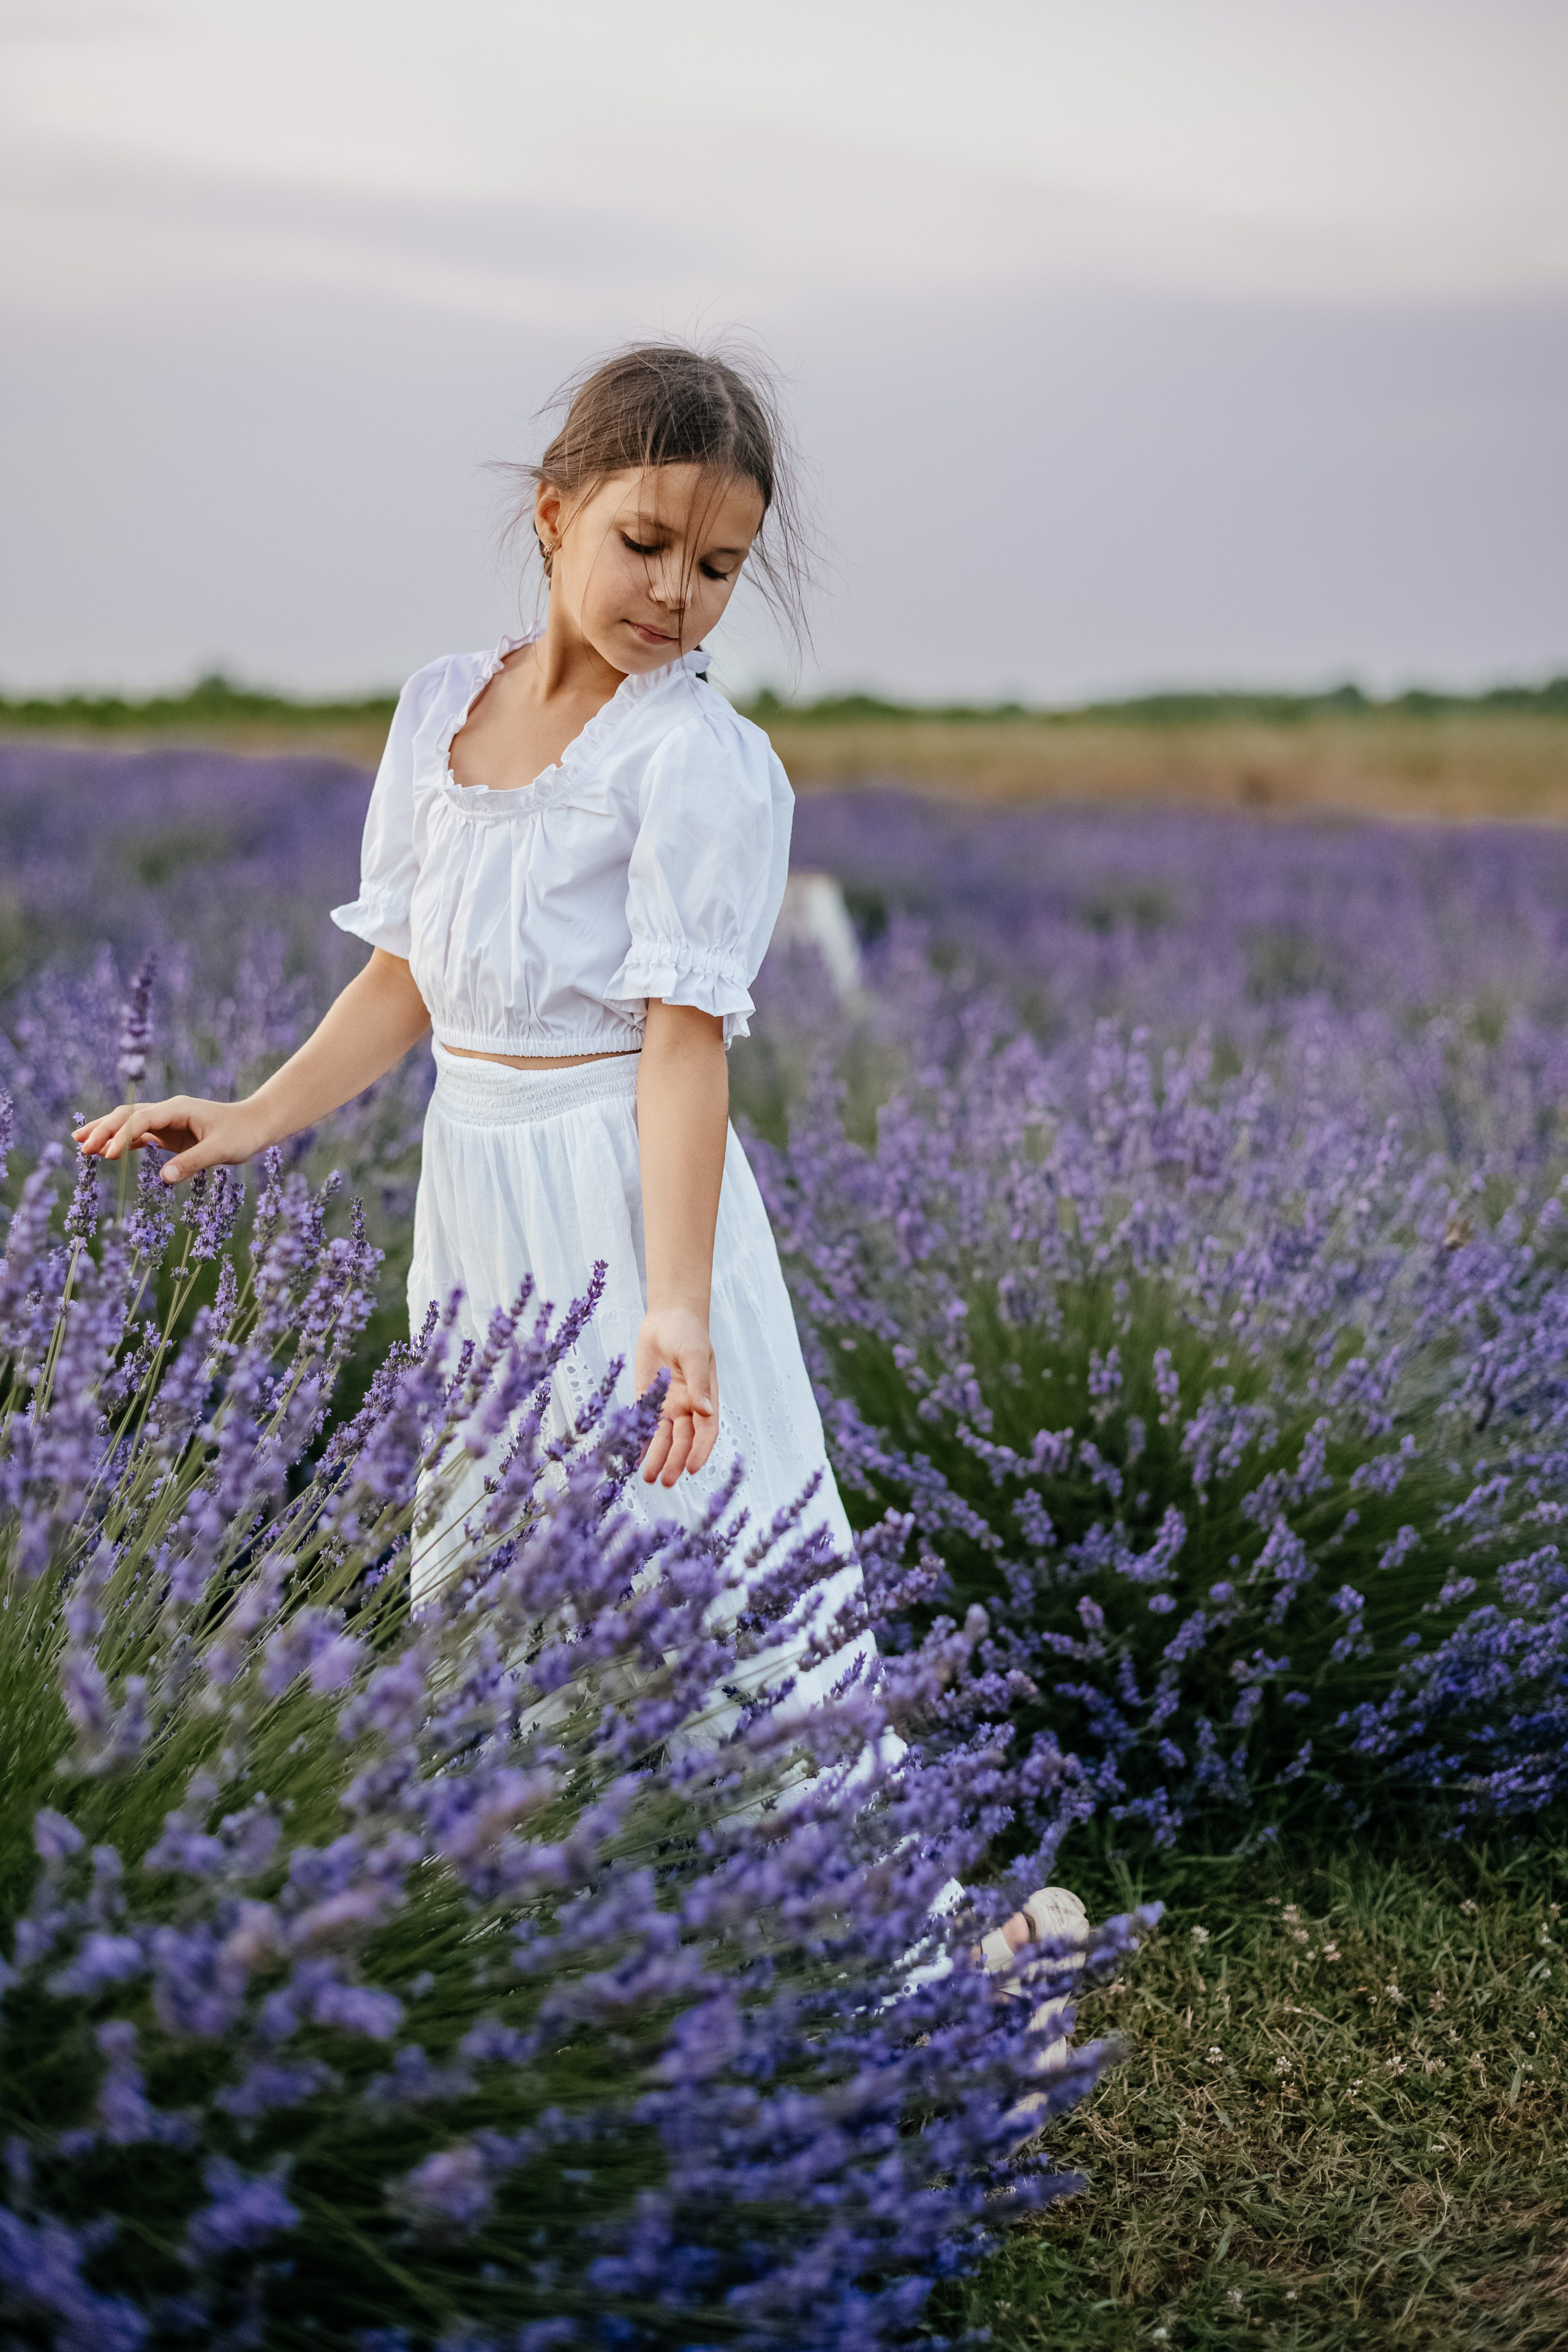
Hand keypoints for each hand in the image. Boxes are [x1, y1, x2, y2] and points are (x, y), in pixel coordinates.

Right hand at [72, 1096, 265, 1184]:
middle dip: (103, 1130)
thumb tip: (163, 1177)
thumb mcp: (222, 1150)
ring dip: (107, 1133)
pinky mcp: (171, 1134)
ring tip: (81, 1145)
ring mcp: (168, 1122)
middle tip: (81, 1146)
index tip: (108, 1155)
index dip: (122, 1136)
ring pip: (130, 1124)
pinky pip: (141, 1136)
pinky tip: (107, 1152)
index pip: (141, 1119)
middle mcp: (169, 1112)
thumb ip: (192, 1162)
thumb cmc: (243, 1134)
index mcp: (178, 1109)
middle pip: (127, 1116)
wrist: (258, 1125)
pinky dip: (123, 1143)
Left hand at [635, 1306, 718, 1485]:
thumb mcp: (694, 1356)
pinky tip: (633, 1457)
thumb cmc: (688, 1334)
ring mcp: (668, 1405)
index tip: (692, 1468)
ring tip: (649, 1478)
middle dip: (675, 1461)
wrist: (668, 1317)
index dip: (700, 1450)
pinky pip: (644, 1424)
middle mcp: (688, 1407)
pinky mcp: (648, 1399)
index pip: (706, 1431)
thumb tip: (706, 1411)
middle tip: (666, 1482)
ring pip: (663, 1438)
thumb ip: (698, 1384)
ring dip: (657, 1458)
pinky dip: (640, 1440)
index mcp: (706, 1399)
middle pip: (682, 1440)